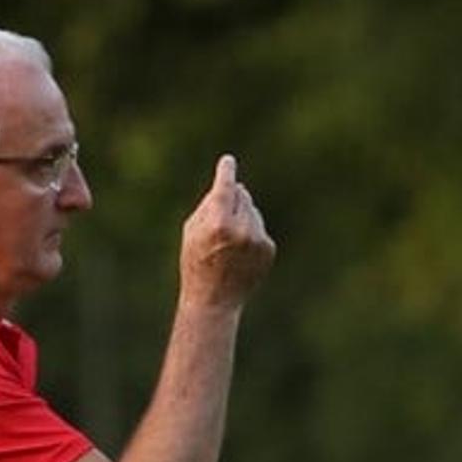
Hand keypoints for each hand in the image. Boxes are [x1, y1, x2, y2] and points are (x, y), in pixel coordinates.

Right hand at [179, 154, 275, 307]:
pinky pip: (260, 228)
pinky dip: (251, 234)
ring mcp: (258, 239)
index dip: (226, 172)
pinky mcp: (268, 249)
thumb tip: (233, 185)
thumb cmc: (196, 263)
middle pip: (242, 195)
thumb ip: (210, 204)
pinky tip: (240, 253)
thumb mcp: (192, 231)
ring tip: (228, 243)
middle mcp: (242, 229)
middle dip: (232, 200)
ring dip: (242, 217)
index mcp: (219, 223)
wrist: (215, 300)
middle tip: (219, 221)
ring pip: (253, 211)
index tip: (228, 162)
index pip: (226, 186)